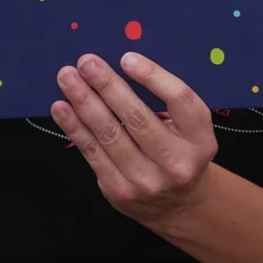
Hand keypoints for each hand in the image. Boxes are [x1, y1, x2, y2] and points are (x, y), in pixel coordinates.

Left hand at [54, 53, 217, 227]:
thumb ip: (167, 102)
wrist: (177, 205)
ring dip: (85, 102)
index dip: (153, 76)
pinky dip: (75, 127)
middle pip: (138, 118)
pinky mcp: (118, 190)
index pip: (179, 100)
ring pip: (110, 134)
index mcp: (200, 139)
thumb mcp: (190, 129)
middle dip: (108, 86)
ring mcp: (146, 181)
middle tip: (87, 62)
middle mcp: (176, 162)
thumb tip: (123, 63)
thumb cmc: (181, 151)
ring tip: (68, 78)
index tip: (127, 58)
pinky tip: (62, 107)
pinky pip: (92, 153)